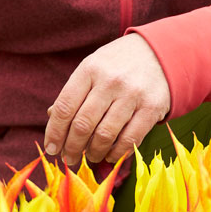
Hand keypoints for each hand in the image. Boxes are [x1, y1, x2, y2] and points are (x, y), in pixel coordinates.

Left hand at [43, 34, 171, 167]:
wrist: (159, 52)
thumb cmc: (116, 65)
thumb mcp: (92, 68)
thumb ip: (73, 93)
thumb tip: (52, 121)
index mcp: (89, 69)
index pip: (64, 107)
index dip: (54, 132)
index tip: (51, 148)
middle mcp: (110, 81)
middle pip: (82, 124)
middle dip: (71, 148)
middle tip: (68, 159)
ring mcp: (132, 94)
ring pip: (105, 135)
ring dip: (93, 152)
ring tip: (89, 157)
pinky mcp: (151, 107)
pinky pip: (130, 139)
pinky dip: (116, 153)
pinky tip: (109, 155)